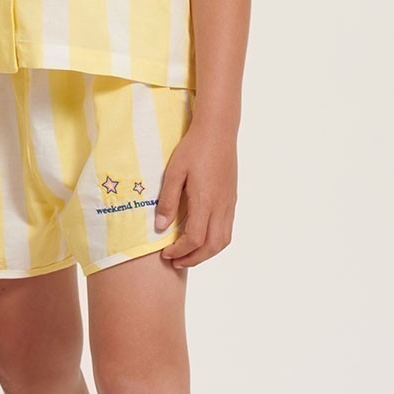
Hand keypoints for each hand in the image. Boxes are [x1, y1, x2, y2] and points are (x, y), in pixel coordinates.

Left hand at [153, 121, 236, 268]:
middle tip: (176, 262)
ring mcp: (229, 203)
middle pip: (212, 246)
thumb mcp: (174, 172)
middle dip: (194, 259)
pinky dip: (215, 242)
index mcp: (205, 201)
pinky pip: (227, 229)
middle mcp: (221, 206)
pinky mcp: (232, 199)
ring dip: (206, 253)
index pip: (195, 239)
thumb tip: (161, 227)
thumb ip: (167, 201)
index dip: (179, 251)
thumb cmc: (193, 148)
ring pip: (223, 240)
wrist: (218, 131)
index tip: (165, 253)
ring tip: (188, 255)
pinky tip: (202, 238)